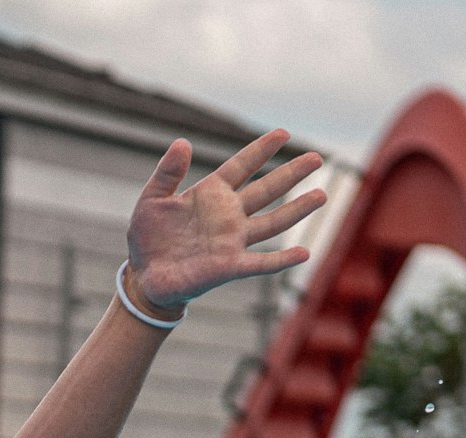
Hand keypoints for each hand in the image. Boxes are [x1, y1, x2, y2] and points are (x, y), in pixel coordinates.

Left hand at [126, 129, 324, 309]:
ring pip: (272, 222)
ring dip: (297, 209)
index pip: (241, 166)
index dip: (260, 150)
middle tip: (316, 158)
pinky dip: (281, 259)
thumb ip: (167, 173)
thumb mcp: (152, 200)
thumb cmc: (148, 237)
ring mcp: (233, 240)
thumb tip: (182, 142)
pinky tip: (303, 253)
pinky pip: (261, 263)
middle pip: (266, 190)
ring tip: (321, 195)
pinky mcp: (229, 266)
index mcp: (211, 194)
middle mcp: (229, 215)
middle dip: (291, 174)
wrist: (144, 276)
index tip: (283, 133)